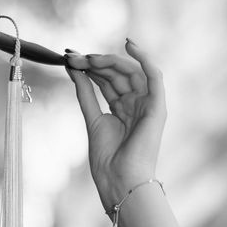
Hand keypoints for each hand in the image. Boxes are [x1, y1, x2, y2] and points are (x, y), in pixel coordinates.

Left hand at [66, 40, 165, 211]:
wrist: (120, 181)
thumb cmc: (107, 159)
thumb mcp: (91, 118)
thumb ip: (84, 92)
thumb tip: (72, 68)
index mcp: (122, 109)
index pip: (106, 80)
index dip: (88, 67)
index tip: (68, 57)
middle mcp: (136, 104)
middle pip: (116, 74)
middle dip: (94, 63)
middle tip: (73, 57)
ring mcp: (148, 105)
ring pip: (130, 72)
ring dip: (108, 61)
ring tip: (87, 58)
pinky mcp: (157, 107)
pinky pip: (154, 77)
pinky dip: (144, 59)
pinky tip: (130, 45)